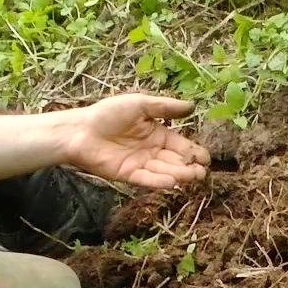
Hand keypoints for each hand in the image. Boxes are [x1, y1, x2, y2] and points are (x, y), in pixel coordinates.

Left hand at [63, 93, 209, 188]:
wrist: (80, 129)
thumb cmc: (108, 113)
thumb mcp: (140, 105)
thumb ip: (165, 107)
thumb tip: (192, 106)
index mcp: (157, 133)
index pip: (181, 145)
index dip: (194, 152)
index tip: (207, 158)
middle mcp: (151, 151)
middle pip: (176, 161)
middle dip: (190, 166)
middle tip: (203, 171)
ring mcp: (140, 164)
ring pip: (164, 171)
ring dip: (179, 175)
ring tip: (194, 176)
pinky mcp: (128, 175)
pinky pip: (147, 179)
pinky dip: (159, 181)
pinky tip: (172, 182)